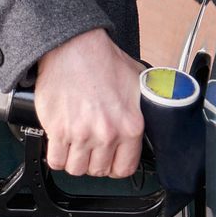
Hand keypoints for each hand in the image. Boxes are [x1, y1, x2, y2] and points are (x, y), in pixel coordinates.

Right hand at [34, 27, 143, 177]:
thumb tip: (159, 112)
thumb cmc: (102, 60)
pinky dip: (56, 156)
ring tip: (73, 146)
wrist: (72, 46)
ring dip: (73, 160)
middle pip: (98, 170)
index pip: (124, 168)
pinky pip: (55, 160)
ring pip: (76, 168)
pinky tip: (59, 144)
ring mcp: (81, 133)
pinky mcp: (58, 128)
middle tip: (87, 147)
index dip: (113, 166)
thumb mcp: (139, 82)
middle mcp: (107, 133)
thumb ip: (149, 105)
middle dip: (92, 161)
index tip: (107, 160)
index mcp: (130, 126)